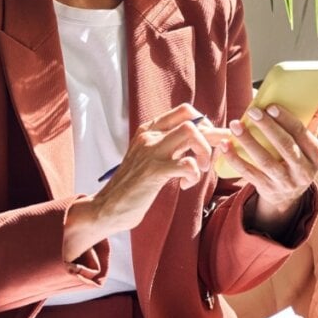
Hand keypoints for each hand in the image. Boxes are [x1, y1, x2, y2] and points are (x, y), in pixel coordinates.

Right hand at [63, 104, 226, 259]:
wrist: (107, 207)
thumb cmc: (132, 186)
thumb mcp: (147, 157)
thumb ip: (167, 146)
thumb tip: (198, 140)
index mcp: (148, 130)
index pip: (184, 111)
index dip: (204, 123)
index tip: (208, 141)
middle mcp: (149, 136)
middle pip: (191, 120)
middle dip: (210, 137)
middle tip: (210, 157)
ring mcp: (151, 152)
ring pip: (191, 133)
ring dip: (205, 152)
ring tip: (200, 170)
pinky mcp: (154, 171)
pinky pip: (188, 164)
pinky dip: (194, 175)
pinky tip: (185, 185)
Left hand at [218, 98, 317, 237]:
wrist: (288, 195)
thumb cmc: (298, 158)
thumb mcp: (310, 144)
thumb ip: (314, 120)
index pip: (302, 133)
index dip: (286, 119)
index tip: (271, 106)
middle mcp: (304, 171)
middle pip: (285, 146)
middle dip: (268, 127)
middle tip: (252, 112)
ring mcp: (285, 182)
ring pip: (265, 160)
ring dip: (248, 141)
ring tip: (235, 125)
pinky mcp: (267, 188)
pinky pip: (249, 173)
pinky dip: (235, 159)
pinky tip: (225, 145)